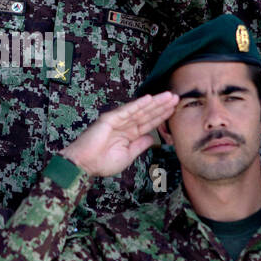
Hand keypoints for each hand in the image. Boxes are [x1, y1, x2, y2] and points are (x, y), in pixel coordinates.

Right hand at [61, 92, 179, 176]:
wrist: (84, 164)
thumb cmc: (102, 162)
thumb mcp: (127, 156)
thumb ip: (140, 146)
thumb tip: (152, 138)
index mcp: (129, 134)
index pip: (149, 123)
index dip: (161, 116)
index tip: (174, 109)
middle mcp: (125, 125)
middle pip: (147, 113)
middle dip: (162, 106)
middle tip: (176, 97)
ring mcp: (117, 120)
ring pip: (140, 110)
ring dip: (154, 102)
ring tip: (168, 96)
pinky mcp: (110, 119)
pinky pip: (127, 110)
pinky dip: (138, 104)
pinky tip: (149, 98)